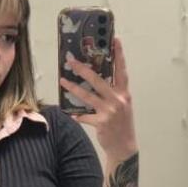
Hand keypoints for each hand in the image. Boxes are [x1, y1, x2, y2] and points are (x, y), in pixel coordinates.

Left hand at [59, 36, 137, 161]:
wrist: (124, 146)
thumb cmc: (121, 124)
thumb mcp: (122, 106)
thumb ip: (112, 94)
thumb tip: (95, 81)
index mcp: (124, 94)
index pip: (121, 70)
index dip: (119, 55)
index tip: (115, 40)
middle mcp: (118, 100)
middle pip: (98, 80)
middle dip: (84, 69)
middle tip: (72, 61)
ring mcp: (110, 111)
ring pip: (88, 96)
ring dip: (73, 88)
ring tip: (63, 81)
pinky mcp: (101, 123)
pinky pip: (85, 116)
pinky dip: (78, 115)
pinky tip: (72, 114)